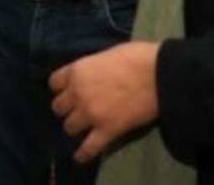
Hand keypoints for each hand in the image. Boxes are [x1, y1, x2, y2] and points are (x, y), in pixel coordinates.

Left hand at [49, 40, 160, 162]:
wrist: (159, 74)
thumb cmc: (136, 57)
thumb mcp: (105, 55)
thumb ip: (92, 68)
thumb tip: (94, 74)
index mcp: (77, 71)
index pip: (54, 83)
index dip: (61, 88)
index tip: (68, 91)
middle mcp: (78, 93)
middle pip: (59, 107)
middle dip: (67, 109)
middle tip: (78, 110)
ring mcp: (91, 113)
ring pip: (70, 127)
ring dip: (76, 127)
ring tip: (84, 128)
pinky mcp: (107, 130)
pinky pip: (89, 147)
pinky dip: (84, 153)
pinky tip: (80, 157)